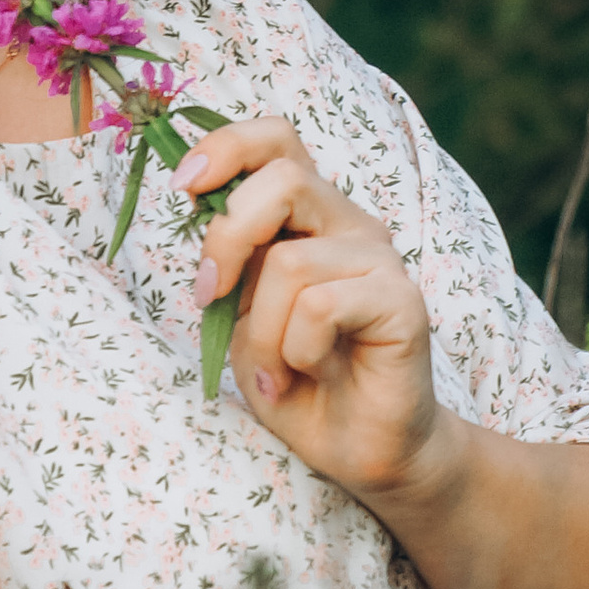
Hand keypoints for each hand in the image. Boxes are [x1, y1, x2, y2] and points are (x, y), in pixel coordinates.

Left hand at [178, 115, 457, 510]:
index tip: (185, 186)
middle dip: (228, 236)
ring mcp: (380, 260)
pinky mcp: (403, 301)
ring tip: (276, 369)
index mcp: (310, 217)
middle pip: (283, 176)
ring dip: (263, 330)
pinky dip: (296, 349)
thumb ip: (230, 260)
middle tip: (210, 295)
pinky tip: (305, 373)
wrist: (357, 449)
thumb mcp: (242, 314)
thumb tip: (202, 204)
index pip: (277, 139)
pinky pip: (322, 305)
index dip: (227, 146)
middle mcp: (349, 225)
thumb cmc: (297, 380)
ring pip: (290, 262)